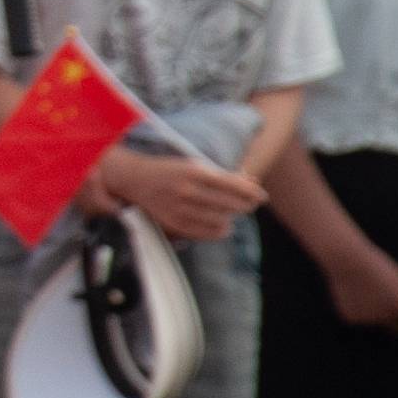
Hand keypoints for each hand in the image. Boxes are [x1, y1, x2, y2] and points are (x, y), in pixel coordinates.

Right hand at [91, 150, 265, 242]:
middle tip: (251, 205)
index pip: (233, 185)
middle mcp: (187, 190)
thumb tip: (252, 181)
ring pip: (220, 220)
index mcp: (194, 171)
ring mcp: (179, 208)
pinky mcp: (174, 223)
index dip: (251, 192)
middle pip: (229, 204)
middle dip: (246, 205)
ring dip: (233, 218)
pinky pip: (206, 233)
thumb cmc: (171, 170)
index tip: (261, 196)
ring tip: (235, 214)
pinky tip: (223, 225)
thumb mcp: (196, 165)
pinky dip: (220, 230)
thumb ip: (224, 174)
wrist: (136, 180)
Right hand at [315, 237, 397, 337]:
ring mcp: (366, 319)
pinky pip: (362, 318)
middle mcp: (384, 317)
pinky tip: (356, 293)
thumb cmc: (378, 265)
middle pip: (397, 328)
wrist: (347, 260)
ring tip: (371, 292)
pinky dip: (362, 310)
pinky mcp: (351, 318)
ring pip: (378, 322)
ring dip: (379, 313)